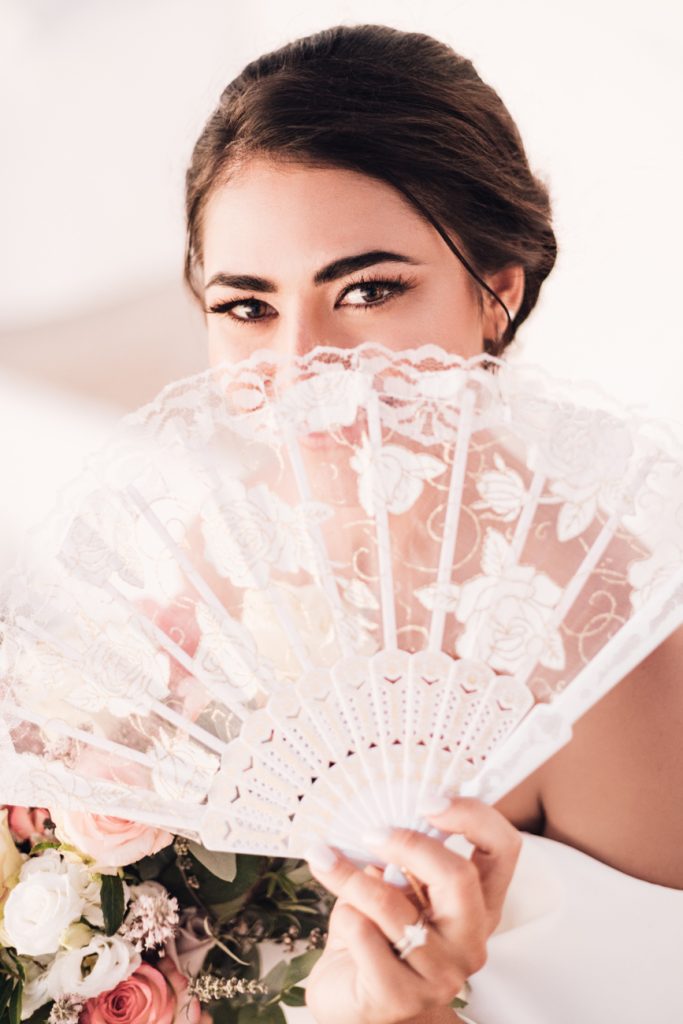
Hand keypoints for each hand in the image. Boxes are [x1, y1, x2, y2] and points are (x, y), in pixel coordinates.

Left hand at [304, 796, 520, 1023]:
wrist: (353, 1002)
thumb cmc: (375, 936)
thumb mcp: (394, 887)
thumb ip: (401, 858)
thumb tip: (381, 817)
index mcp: (478, 904)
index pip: (503, 848)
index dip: (473, 815)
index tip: (428, 799)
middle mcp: (470, 939)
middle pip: (458, 875)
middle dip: (409, 844)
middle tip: (370, 833)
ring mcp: (441, 974)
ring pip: (396, 907)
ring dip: (353, 878)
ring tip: (326, 862)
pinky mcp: (401, 997)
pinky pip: (366, 936)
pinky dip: (345, 917)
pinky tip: (342, 921)